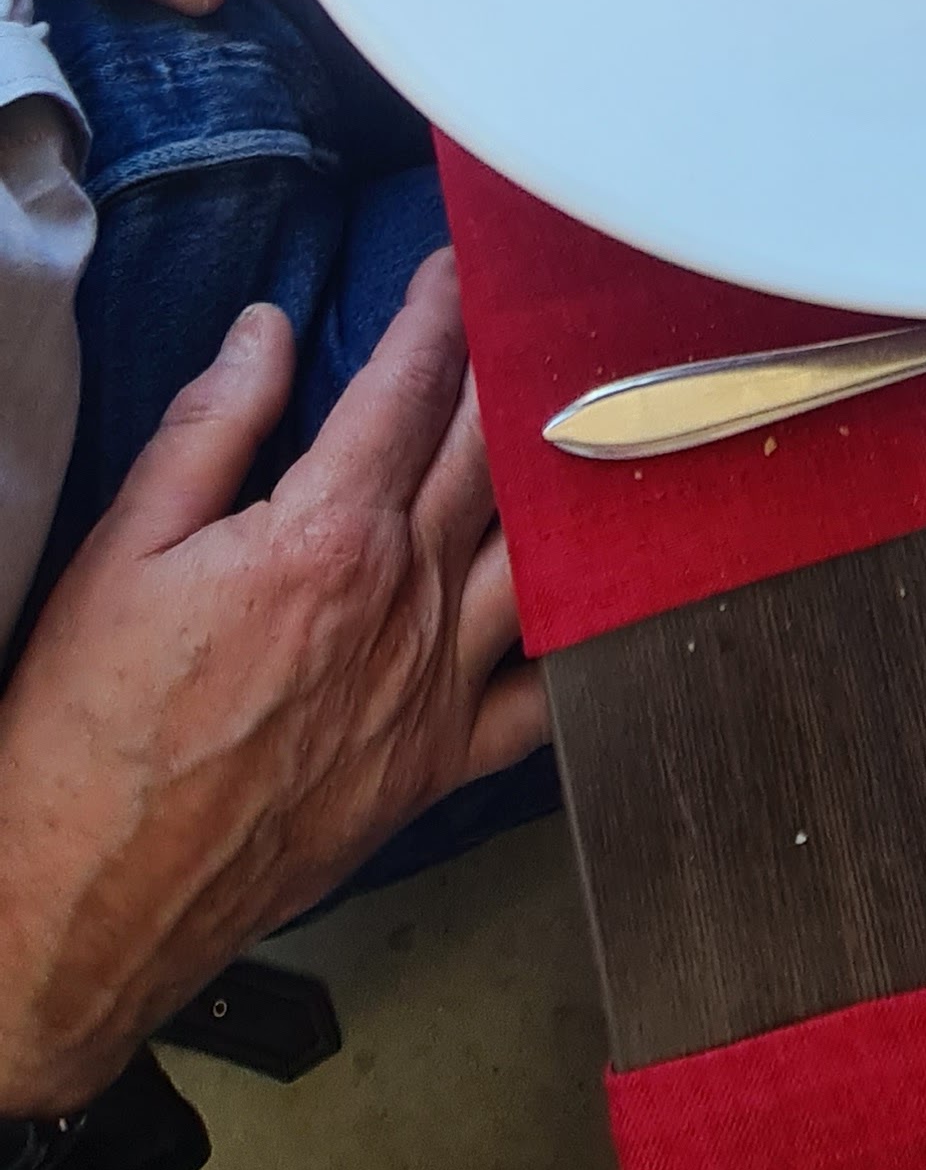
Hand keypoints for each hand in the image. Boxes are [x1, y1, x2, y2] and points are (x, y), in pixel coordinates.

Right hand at [0, 248, 547, 1113]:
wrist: (86, 902)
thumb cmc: (86, 730)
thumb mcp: (121, 550)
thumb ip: (210, 430)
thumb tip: (267, 332)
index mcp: (323, 538)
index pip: (406, 390)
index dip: (436, 313)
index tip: (453, 266)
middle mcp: (401, 605)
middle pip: (482, 455)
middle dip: (504, 368)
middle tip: (527, 310)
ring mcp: (432, 692)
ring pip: (529, 553)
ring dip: (556, 477)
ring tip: (580, 418)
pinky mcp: (437, 770)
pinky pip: (539, 697)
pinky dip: (573, 639)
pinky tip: (596, 599)